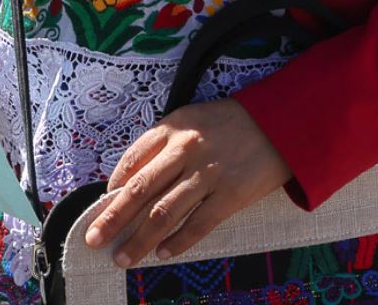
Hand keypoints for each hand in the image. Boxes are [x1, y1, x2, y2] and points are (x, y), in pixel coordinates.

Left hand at [86, 98, 290, 267]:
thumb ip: (164, 144)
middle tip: (94, 240)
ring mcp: (210, 173)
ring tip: (123, 258)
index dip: (112, 188)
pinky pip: (198, 224)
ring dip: (139, 239)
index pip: (133, 160)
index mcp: (175, 127)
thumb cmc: (234, 124)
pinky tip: (163, 254)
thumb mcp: (195, 119)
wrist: (284, 123)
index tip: (102, 207)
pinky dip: (178, 241)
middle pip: (140, 190)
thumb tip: (129, 180)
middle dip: (113, 219)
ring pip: (164, 212)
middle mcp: (187, 150)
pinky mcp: (232, 194)